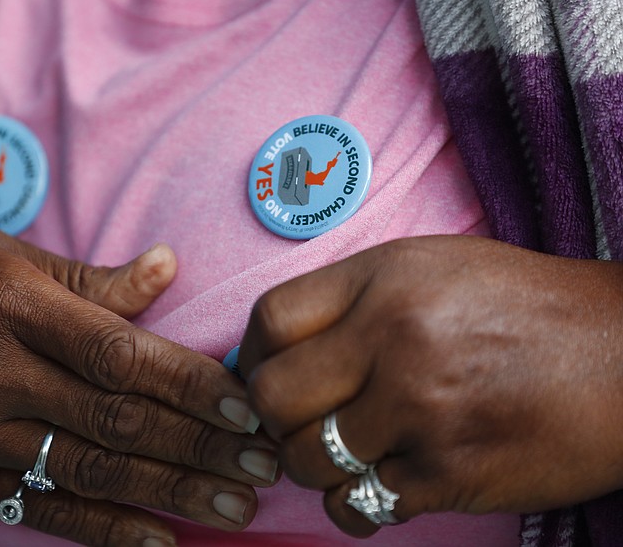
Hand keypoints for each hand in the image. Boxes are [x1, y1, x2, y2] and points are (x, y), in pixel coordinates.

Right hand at [0, 215, 276, 545]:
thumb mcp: (0, 251)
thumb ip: (89, 278)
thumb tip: (168, 268)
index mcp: (11, 305)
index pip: (122, 354)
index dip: (193, 384)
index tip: (250, 405)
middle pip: (118, 420)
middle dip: (201, 446)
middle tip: (267, 465)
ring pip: (90, 471)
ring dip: (171, 493)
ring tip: (236, 507)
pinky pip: (38, 511)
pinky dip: (103, 532)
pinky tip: (158, 543)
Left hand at [238, 235, 622, 536]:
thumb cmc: (522, 306)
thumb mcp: (430, 266)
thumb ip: (350, 297)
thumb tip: (278, 346)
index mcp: (384, 280)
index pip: (269, 321)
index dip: (250, 355)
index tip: (260, 373)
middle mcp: (393, 340)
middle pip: (272, 397)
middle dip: (271, 417)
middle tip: (296, 419)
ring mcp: (420, 411)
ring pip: (307, 460)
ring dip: (311, 464)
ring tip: (343, 450)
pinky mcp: (448, 474)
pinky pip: (357, 506)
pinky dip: (352, 502)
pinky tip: (374, 482)